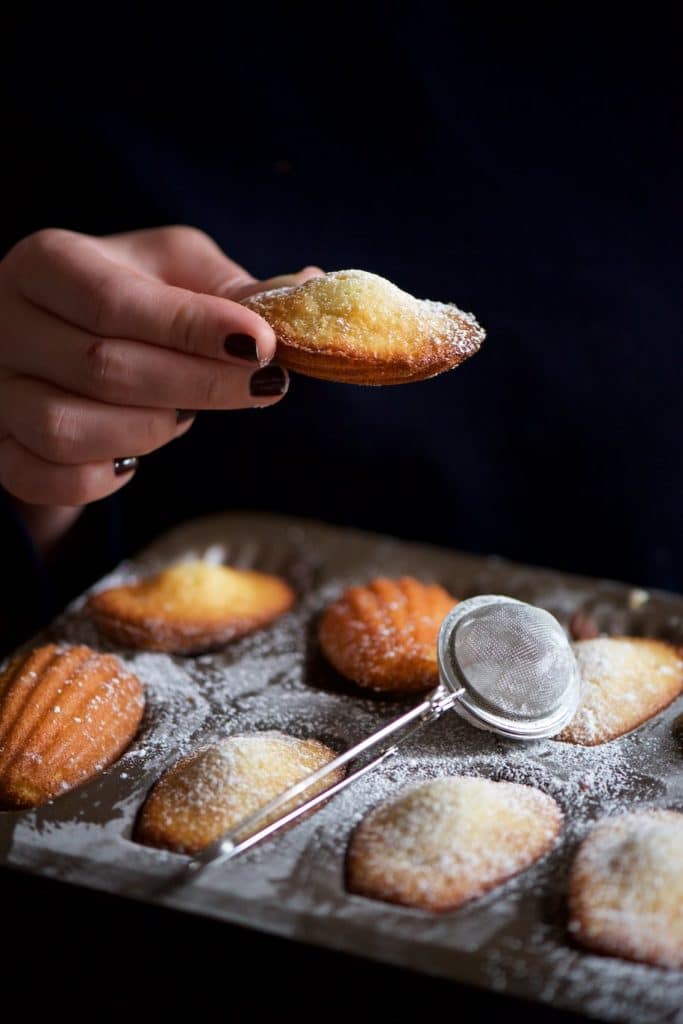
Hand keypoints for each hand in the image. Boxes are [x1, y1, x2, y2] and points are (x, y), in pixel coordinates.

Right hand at [0, 226, 320, 544]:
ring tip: (181, 415)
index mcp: (48, 262)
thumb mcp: (176, 274)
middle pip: (101, 367)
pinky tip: (133, 455)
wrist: (59, 343)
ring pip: (66, 429)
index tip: (263, 345)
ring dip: (147, 431)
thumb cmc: (130, 299)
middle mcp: (6, 321)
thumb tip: (311, 291)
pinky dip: (102, 477)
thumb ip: (233, 288)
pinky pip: (45, 477)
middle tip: (264, 387)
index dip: (193, 329)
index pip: (114, 301)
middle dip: (198, 385)